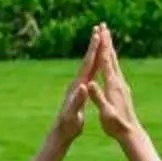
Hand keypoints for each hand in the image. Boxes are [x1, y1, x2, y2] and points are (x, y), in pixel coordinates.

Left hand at [49, 28, 101, 144]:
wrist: (61, 132)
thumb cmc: (68, 124)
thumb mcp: (73, 113)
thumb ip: (78, 100)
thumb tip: (83, 87)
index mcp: (78, 86)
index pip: (87, 64)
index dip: (93, 50)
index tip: (98, 35)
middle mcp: (78, 82)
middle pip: (88, 60)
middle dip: (94, 45)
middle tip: (99, 29)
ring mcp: (79, 86)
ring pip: (89, 65)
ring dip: (95, 52)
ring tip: (100, 39)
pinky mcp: (81, 91)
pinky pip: (91, 73)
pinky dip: (96, 65)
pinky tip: (99, 62)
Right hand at [89, 25, 144, 143]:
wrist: (130, 132)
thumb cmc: (115, 124)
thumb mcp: (105, 112)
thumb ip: (98, 98)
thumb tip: (91, 85)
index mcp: (112, 85)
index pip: (106, 62)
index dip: (102, 46)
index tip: (100, 32)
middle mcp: (119, 82)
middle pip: (112, 57)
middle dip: (108, 42)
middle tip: (104, 27)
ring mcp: (122, 85)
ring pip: (115, 63)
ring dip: (111, 49)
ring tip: (108, 38)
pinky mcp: (122, 90)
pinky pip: (116, 71)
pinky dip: (112, 61)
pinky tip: (112, 61)